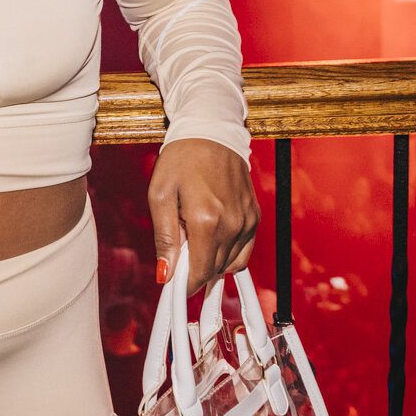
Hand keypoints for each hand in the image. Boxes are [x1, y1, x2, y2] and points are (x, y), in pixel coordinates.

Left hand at [148, 138, 258, 294]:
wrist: (211, 131)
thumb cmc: (181, 158)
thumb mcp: (160, 195)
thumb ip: (165, 237)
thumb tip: (165, 273)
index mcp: (206, 220)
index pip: (198, 273)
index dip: (183, 284)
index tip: (171, 282)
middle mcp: (232, 224)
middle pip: (213, 270)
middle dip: (193, 269)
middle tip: (177, 249)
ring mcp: (247, 221)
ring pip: (229, 263)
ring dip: (210, 260)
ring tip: (193, 235)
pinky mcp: (255, 217)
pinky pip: (243, 251)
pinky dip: (227, 253)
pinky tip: (211, 236)